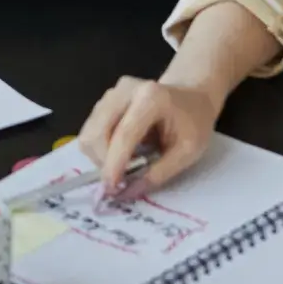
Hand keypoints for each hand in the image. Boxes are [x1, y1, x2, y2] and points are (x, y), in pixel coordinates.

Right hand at [78, 75, 221, 196]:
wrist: (191, 95)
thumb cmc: (194, 123)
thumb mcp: (187, 153)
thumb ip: (157, 173)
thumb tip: (126, 193)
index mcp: (151, 98)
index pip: (124, 134)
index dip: (115, 164)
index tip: (112, 189)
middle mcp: (125, 90)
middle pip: (97, 132)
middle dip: (103, 162)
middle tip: (120, 181)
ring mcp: (111, 92)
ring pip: (88, 132)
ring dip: (100, 156)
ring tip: (125, 164)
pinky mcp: (104, 99)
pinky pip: (90, 130)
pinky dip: (100, 149)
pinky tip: (121, 151)